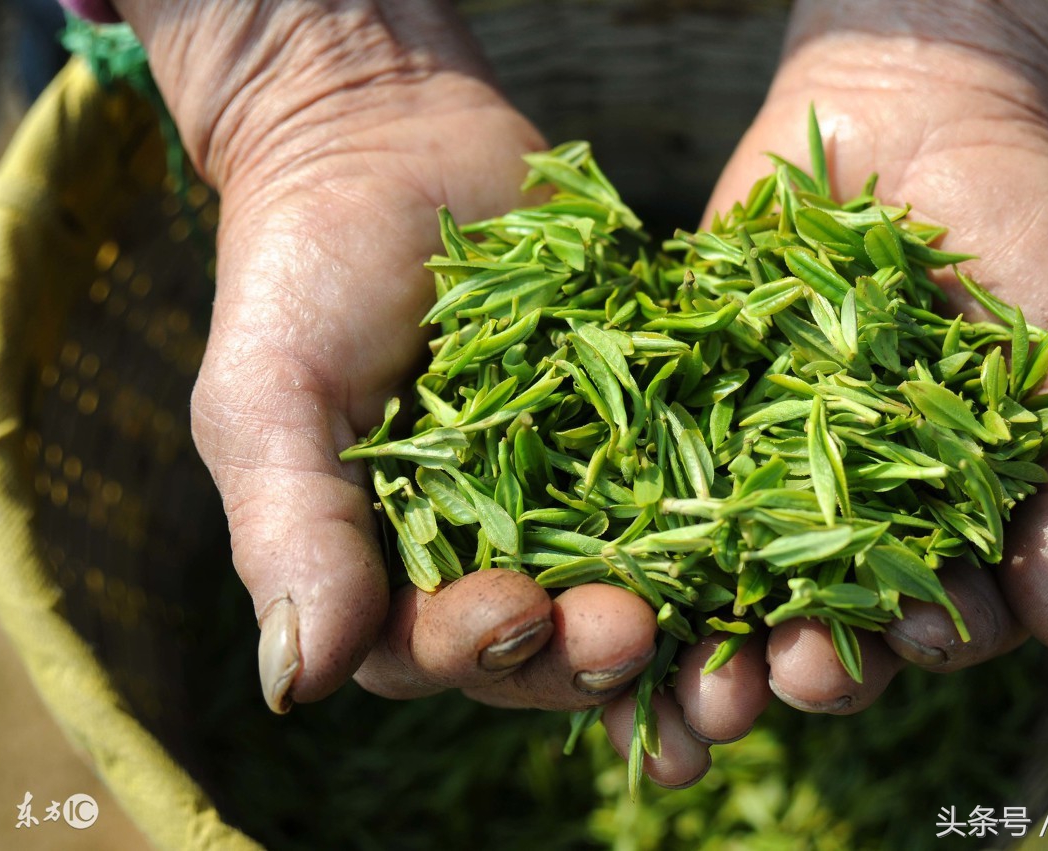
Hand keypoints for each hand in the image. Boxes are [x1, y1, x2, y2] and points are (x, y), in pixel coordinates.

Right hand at [115, 1, 659, 713]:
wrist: (391, 143)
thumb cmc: (306, 273)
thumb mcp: (271, 398)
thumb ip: (290, 532)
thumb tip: (292, 687)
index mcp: (389, 567)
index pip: (433, 650)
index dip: (477, 649)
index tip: (515, 613)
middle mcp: (488, 548)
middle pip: (547, 640)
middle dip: (589, 649)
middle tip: (635, 633)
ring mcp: (573, 491)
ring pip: (631, 584)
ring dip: (677, 618)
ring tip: (725, 631)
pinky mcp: (642, 429)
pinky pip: (691, 484)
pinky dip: (729, 515)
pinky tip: (776, 530)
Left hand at [603, 0, 1047, 785]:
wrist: (920, 111)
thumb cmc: (1033, 234)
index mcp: (940, 527)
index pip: (924, 624)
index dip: (906, 649)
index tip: (891, 640)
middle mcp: (840, 516)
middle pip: (806, 627)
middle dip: (782, 671)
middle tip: (758, 687)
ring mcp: (753, 467)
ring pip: (714, 585)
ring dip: (686, 644)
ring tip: (666, 673)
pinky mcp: (678, 412)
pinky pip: (638, 484)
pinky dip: (612, 537)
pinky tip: (584, 578)